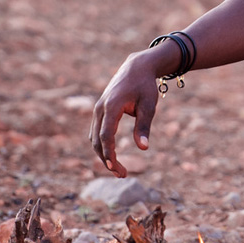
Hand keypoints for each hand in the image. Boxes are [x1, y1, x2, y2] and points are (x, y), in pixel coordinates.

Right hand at [87, 51, 161, 177]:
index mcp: (112, 106)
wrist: (136, 68)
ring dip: (103, 155)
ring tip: (119, 170)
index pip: (106, 135)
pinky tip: (113, 156)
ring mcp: (98, 109)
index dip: (109, 154)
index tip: (116, 169)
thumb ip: (144, 126)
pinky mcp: (100, 111)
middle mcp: (100, 108)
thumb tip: (143, 148)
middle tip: (122, 175)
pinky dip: (102, 146)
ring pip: (94, 138)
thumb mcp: (149, 105)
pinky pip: (96, 132)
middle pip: (97, 140)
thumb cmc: (145, 86)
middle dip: (107, 160)